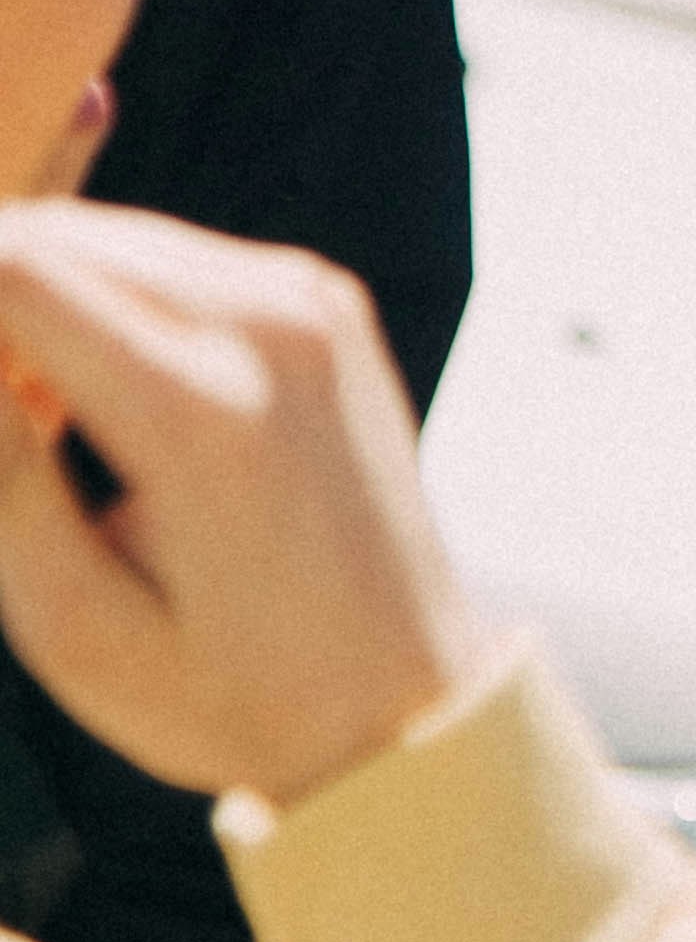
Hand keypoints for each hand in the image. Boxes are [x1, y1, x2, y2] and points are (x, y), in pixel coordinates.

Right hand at [0, 206, 488, 809]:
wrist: (408, 705)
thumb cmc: (236, 696)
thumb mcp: (77, 627)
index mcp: (204, 413)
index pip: (16, 269)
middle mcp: (271, 328)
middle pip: (57, 236)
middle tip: (4, 435)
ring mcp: (311, 303)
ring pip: (110, 237)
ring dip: (33, 303)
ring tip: (30, 429)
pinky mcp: (325, 304)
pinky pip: (173, 257)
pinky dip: (102, 303)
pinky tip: (84, 406)